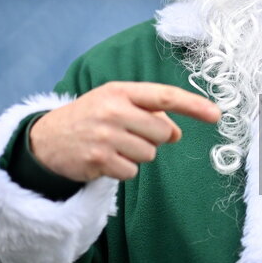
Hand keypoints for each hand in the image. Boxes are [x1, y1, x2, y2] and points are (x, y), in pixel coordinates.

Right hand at [29, 82, 220, 182]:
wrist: (46, 139)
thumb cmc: (90, 117)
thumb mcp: (115, 103)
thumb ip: (149, 111)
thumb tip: (176, 133)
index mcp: (120, 91)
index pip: (164, 96)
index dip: (193, 105)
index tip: (216, 114)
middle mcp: (113, 110)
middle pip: (162, 132)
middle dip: (153, 138)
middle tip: (128, 134)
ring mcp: (105, 136)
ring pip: (149, 154)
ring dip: (136, 154)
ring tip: (112, 145)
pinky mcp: (98, 161)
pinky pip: (132, 171)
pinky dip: (123, 169)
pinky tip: (105, 159)